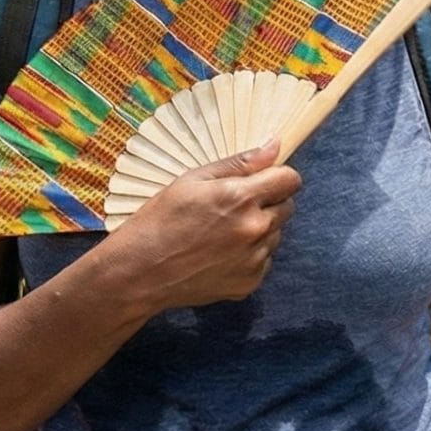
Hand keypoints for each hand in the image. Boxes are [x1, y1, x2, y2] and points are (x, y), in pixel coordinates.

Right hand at [109, 143, 301, 312]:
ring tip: (221, 232)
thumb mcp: (193, 180)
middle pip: (288, 207)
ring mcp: (254, 259)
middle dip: (269, 202)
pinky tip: (219, 254)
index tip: (264, 180)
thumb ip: (239, 163)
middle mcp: (254, 229)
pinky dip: (249, 255)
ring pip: (276, 235)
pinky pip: (263, 260)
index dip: (279, 176)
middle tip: (235, 206)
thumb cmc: (160, 220)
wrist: (139, 272)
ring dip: (259, 229)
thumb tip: (274, 146)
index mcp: (241, 198)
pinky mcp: (249, 283)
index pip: (290, 180)